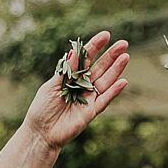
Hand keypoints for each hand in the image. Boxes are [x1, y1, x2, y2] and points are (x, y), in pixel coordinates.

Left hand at [22, 31, 129, 150]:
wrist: (42, 132)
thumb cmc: (42, 108)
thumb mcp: (51, 86)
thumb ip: (65, 71)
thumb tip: (73, 52)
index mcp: (71, 76)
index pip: (86, 58)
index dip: (95, 46)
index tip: (106, 35)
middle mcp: (82, 85)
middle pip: (100, 68)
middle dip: (111, 55)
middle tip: (123, 43)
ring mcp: (89, 98)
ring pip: (106, 81)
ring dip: (116, 69)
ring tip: (126, 57)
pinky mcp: (92, 111)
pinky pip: (105, 100)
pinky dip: (114, 91)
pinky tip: (123, 81)